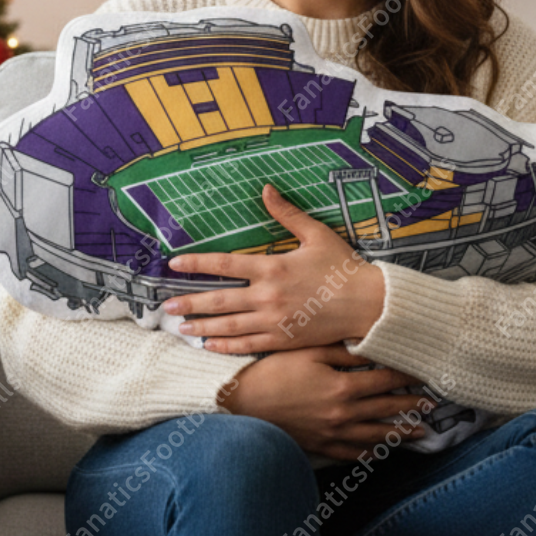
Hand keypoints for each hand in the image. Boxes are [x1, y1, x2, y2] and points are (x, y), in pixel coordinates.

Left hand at [161, 182, 384, 351]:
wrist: (368, 304)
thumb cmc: (343, 267)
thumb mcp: (316, 234)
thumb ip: (287, 213)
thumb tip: (266, 188)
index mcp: (272, 268)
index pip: (224, 264)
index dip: (196, 264)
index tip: (174, 264)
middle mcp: (268, 296)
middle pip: (219, 300)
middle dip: (190, 303)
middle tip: (167, 307)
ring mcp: (275, 322)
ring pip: (229, 327)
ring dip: (202, 326)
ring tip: (181, 327)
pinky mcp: (284, 340)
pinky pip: (248, 346)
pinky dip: (226, 347)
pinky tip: (210, 346)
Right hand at [218, 346, 436, 461]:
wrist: (242, 405)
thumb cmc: (271, 373)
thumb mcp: (305, 352)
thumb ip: (339, 350)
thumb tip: (367, 343)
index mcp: (342, 388)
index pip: (383, 379)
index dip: (405, 375)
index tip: (422, 371)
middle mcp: (343, 415)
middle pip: (386, 409)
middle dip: (411, 405)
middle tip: (432, 404)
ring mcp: (333, 435)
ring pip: (376, 436)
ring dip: (400, 433)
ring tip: (421, 433)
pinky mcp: (321, 447)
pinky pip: (354, 454)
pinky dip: (371, 452)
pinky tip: (382, 451)